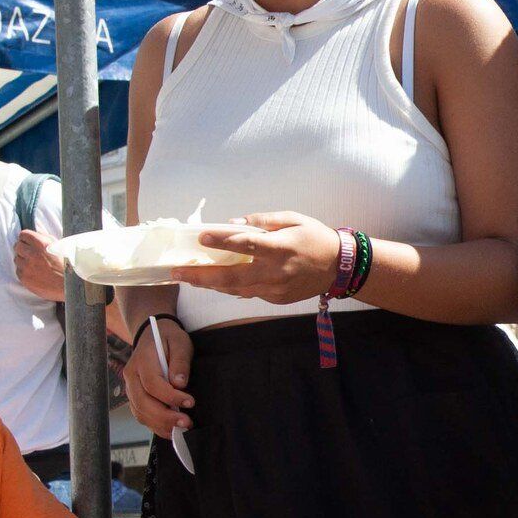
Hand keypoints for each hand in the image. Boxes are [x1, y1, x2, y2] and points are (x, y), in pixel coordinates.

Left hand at [14, 229, 68, 302]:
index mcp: (42, 244)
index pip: (23, 235)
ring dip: (24, 261)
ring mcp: (27, 267)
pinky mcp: (24, 278)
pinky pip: (18, 271)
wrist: (72, 286)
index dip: (27, 238)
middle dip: (24, 249)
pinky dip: (25, 272)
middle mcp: (32, 254)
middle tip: (32, 254)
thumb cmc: (69, 266)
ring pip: (17, 259)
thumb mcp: (61, 247)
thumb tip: (36, 231)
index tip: (29, 242)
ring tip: (36, 265)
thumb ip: (46, 238)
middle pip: (17, 246)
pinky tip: (35, 273)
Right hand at [123, 317, 193, 438]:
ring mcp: (131, 388)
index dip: (170, 397)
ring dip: (160, 424)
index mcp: (141, 361)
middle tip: (186, 423)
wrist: (153, 336)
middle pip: (143, 402)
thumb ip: (180, 362)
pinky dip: (156, 425)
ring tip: (182, 429)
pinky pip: (141, 415)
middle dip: (165, 417)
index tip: (190, 402)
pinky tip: (172, 430)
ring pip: (140, 412)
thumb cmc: (169, 339)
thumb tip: (180, 384)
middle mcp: (131, 376)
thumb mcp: (180, 343)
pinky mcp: (135, 397)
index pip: (152, 384)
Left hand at [172, 212, 340, 303]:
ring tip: (189, 278)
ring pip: (236, 289)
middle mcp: (277, 272)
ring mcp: (276, 288)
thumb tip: (231, 225)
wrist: (339, 267)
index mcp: (281, 248)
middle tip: (177, 273)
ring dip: (211, 284)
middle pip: (232, 277)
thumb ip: (262, 221)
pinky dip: (232, 287)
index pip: (247, 244)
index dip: (223, 241)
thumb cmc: (315, 237)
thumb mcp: (293, 219)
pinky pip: (249, 292)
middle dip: (202, 276)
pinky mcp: (277, 298)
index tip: (202, 237)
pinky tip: (218, 281)